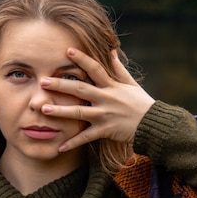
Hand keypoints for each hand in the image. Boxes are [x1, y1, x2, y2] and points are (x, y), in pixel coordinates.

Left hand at [40, 48, 154, 151]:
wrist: (153, 125)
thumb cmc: (142, 103)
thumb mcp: (131, 83)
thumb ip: (119, 68)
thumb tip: (111, 51)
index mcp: (111, 85)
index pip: (95, 69)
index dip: (82, 59)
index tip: (68, 50)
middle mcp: (106, 98)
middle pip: (80, 89)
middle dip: (60, 85)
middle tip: (42, 81)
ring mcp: (105, 115)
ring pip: (79, 112)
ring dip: (61, 111)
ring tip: (44, 110)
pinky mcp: (105, 130)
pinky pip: (86, 137)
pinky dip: (73, 142)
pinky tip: (60, 147)